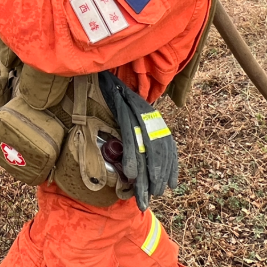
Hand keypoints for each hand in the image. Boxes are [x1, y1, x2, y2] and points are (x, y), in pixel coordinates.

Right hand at [100, 71, 178, 208]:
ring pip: (145, 145)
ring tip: (143, 192)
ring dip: (145, 172)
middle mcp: (148, 112)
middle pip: (159, 148)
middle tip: (153, 196)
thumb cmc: (107, 95)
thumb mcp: (123, 115)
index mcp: (151, 115)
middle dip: (157, 175)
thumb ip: (130, 133)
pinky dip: (129, 154)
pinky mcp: (121, 107)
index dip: (171, 165)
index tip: (171, 185)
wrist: (95, 69)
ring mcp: (135, 108)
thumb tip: (130, 159)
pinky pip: (128, 134)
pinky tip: (128, 172)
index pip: (167, 144)